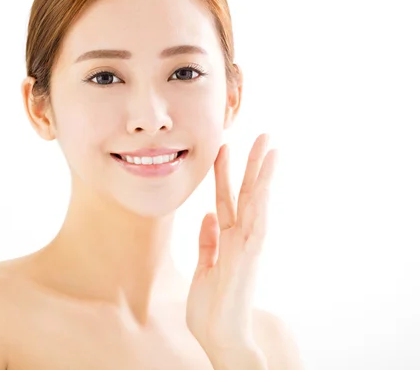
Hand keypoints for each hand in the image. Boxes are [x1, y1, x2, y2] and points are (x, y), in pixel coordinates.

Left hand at [186, 134, 278, 363]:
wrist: (219, 337)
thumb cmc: (211, 307)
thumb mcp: (203, 268)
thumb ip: (206, 241)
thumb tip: (207, 214)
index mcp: (227, 239)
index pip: (227, 198)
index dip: (226, 173)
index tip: (224, 149)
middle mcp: (240, 238)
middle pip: (246, 193)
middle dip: (252, 163)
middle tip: (261, 135)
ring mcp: (247, 245)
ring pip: (256, 202)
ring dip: (262, 174)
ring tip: (270, 146)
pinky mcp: (249, 256)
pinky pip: (256, 222)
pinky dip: (262, 200)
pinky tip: (265, 180)